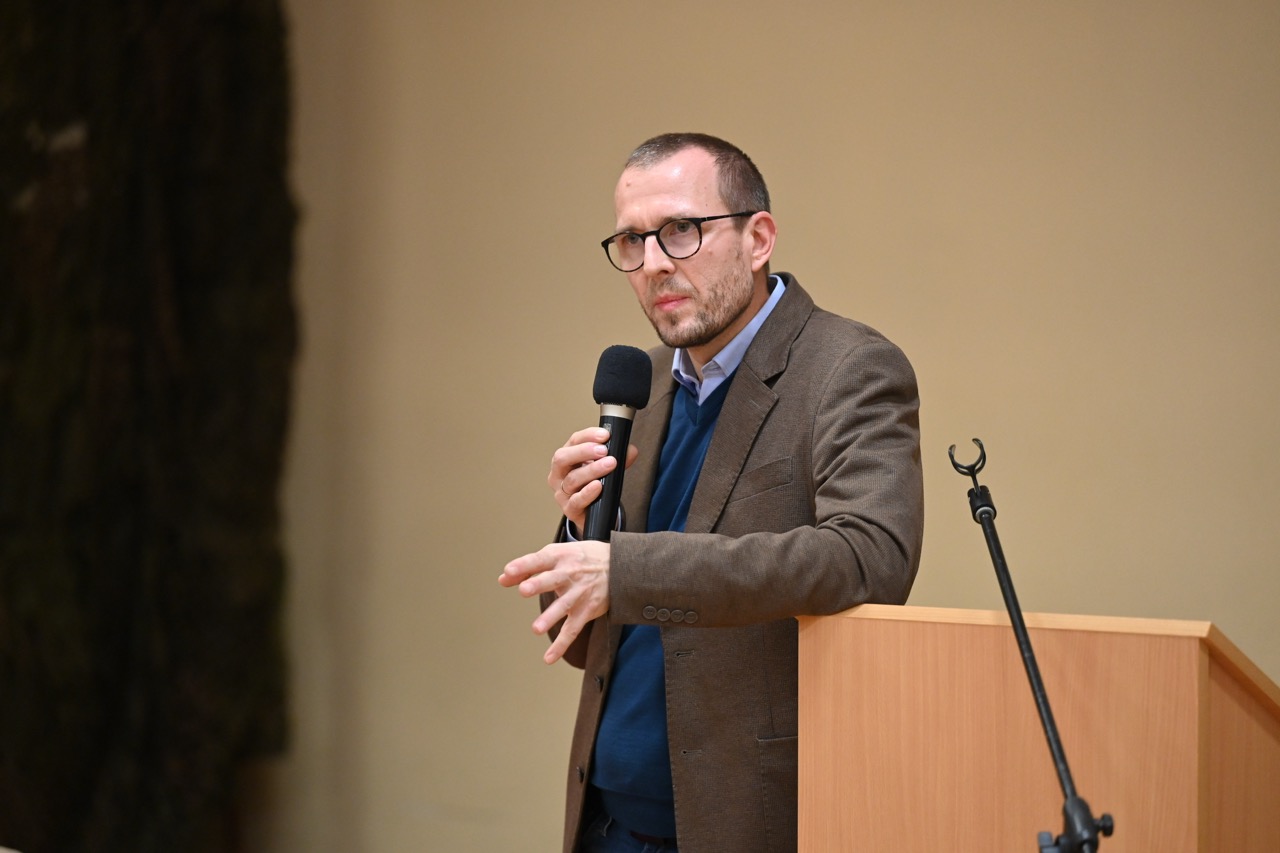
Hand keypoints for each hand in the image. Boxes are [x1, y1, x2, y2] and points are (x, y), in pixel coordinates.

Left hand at [498, 540, 610, 663]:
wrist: (619, 566)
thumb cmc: (580, 559)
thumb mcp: (557, 555)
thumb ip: (528, 568)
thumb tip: (503, 579)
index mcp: (560, 557)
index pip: (540, 559)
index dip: (524, 565)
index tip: (508, 572)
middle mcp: (570, 574)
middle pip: (552, 579)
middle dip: (538, 584)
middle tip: (524, 590)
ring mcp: (579, 593)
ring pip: (564, 606)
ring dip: (551, 617)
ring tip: (537, 629)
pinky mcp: (586, 611)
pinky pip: (572, 629)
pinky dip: (561, 645)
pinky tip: (548, 658)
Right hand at [549, 427, 637, 531]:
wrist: (593, 514)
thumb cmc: (595, 486)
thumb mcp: (605, 469)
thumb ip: (618, 458)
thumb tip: (630, 450)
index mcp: (567, 458)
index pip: (573, 441)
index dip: (588, 436)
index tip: (605, 435)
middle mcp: (559, 474)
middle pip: (562, 458)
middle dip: (584, 451)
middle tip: (604, 450)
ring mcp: (562, 492)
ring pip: (572, 479)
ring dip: (592, 470)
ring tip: (610, 464)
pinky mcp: (569, 509)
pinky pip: (576, 501)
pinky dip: (587, 493)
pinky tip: (598, 486)